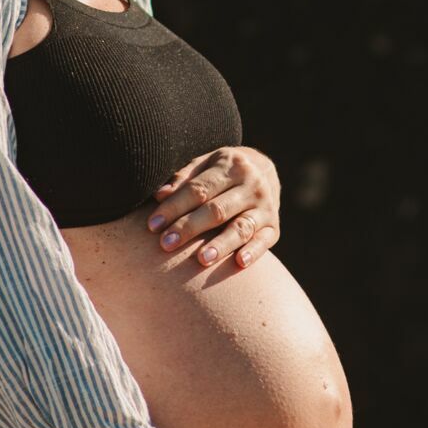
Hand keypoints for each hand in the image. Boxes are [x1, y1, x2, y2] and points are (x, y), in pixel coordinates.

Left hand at [148, 145, 282, 270]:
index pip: (199, 189)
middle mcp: (252, 184)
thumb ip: (183, 179)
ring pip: (241, 228)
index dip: (174, 207)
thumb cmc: (222, 171)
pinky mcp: (274, 227)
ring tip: (201, 260)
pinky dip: (254, 252)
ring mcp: (265, 207)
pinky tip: (240, 262)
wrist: (265, 170)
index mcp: (231, 165)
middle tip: (166, 244)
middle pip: (217, 210)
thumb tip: (159, 195)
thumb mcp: (204, 165)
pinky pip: (264, 241)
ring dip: (221, 245)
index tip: (153, 225)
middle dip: (190, 228)